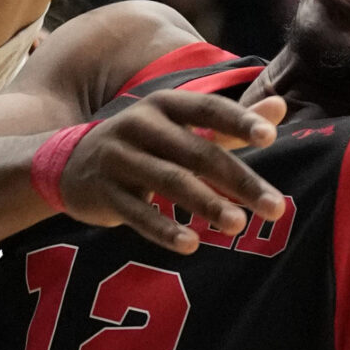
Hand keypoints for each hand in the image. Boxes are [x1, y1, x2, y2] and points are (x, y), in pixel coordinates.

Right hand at [56, 90, 289, 253]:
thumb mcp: (181, 128)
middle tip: (274, 207)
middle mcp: (141, 125)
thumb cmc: (144, 144)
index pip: (208, 109)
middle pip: (197, 152)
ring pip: (169, 181)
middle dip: (238, 180)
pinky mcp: (104, 192)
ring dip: (206, 203)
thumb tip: (280, 107)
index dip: (238, 121)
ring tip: (238, 225)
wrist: (69, 163)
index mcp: (166, 105)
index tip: (270, 137)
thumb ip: (229, 124)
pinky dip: (163, 229)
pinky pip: (136, 212)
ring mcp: (119, 158)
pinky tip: (190, 245)